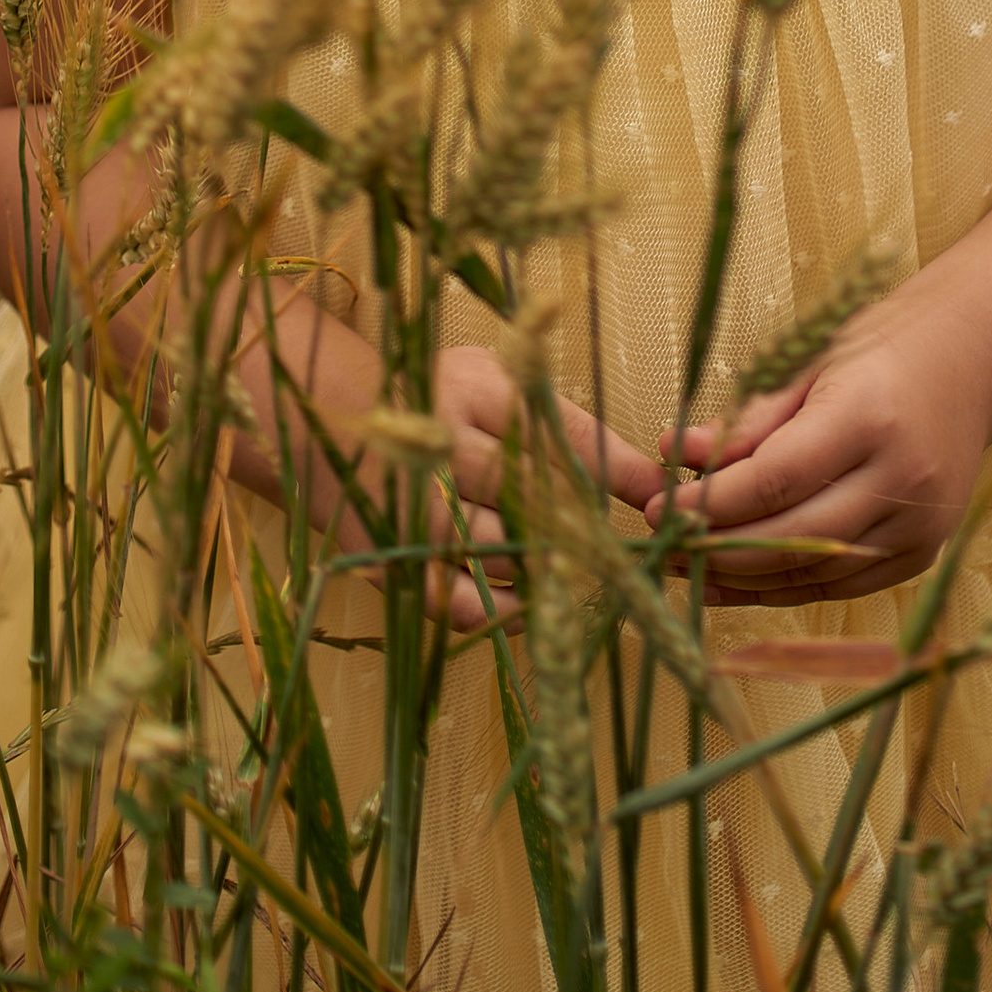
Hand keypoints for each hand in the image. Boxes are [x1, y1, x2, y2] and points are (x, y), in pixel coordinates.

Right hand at [422, 345, 670, 634]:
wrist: (331, 416)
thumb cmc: (433, 397)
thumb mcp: (493, 380)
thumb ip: (557, 420)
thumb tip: (646, 476)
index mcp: (477, 392)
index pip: (566, 436)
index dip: (621, 470)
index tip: (660, 494)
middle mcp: (447, 450)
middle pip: (542, 502)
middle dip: (588, 528)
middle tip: (618, 546)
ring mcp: (420, 510)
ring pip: (511, 556)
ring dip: (551, 568)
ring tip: (576, 570)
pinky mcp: (400, 559)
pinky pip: (466, 604)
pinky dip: (505, 611)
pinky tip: (529, 601)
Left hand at [667, 300, 991, 606]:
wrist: (972, 360)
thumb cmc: (882, 347)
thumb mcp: (810, 361)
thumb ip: (747, 418)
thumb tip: (672, 452)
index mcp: (870, 416)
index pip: (776, 479)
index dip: (710, 502)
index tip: (657, 506)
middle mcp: (902, 478)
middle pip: (793, 536)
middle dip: (718, 546)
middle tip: (661, 545)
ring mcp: (920, 525)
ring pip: (815, 572)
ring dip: (744, 577)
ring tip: (687, 566)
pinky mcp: (923, 554)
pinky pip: (842, 584)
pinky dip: (787, 585)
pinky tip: (739, 578)